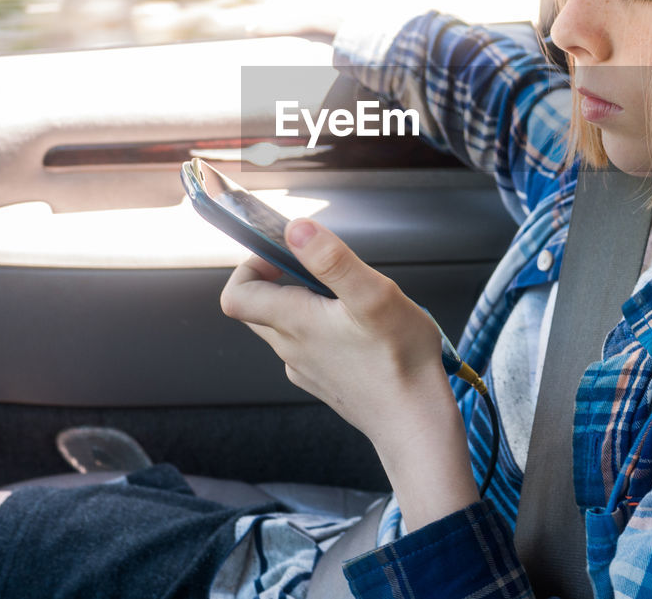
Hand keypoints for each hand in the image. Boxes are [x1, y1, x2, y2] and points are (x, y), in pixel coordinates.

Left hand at [220, 218, 479, 527]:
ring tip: (348, 299)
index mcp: (294, 323)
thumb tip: (296, 229)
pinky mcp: (324, 381)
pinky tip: (359, 330)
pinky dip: (323, 329)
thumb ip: (332, 259)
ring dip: (305, 304)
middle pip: (258, 308)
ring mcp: (306, 368)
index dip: (250, 267)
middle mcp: (291, 348)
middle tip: (319, 270)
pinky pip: (308, 347)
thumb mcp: (373, 295)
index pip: (236, 295)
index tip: (282, 254)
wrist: (416, 423)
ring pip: (285, 327)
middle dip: (279, 280)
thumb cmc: (400, 361)